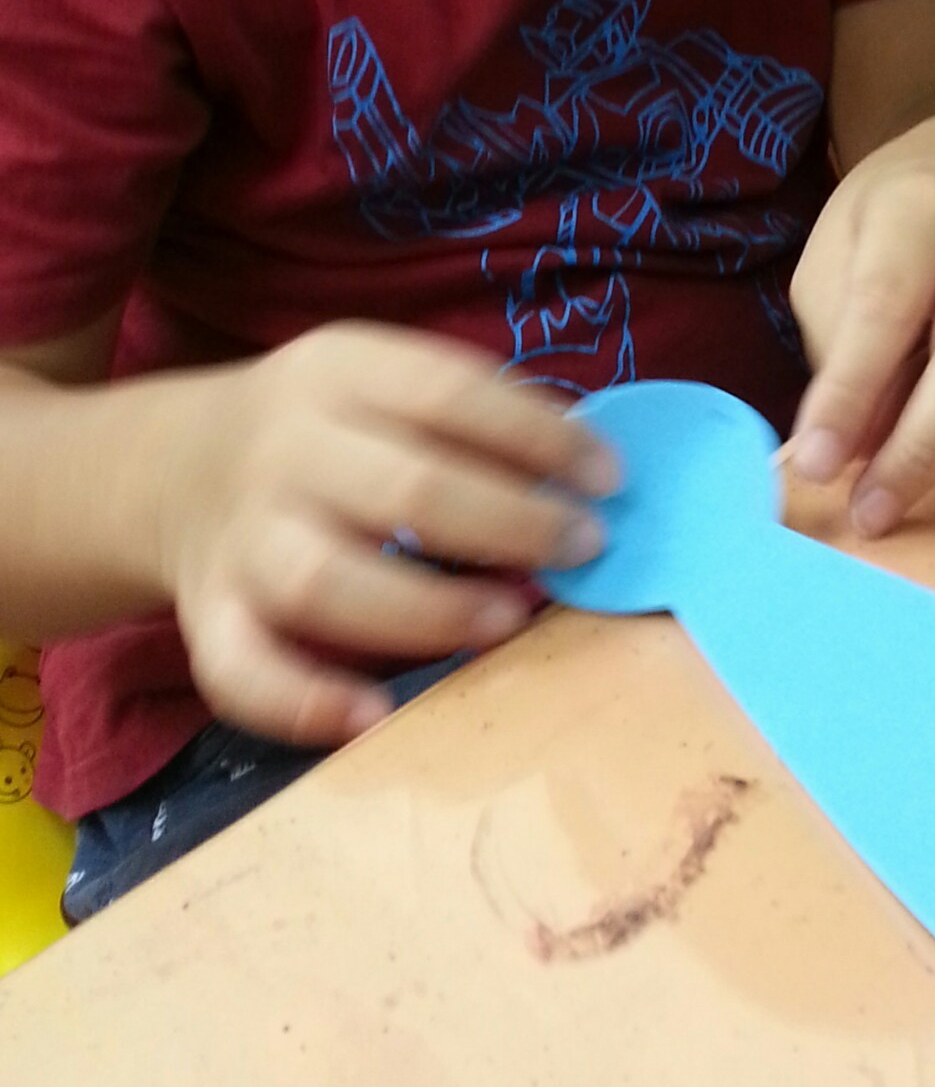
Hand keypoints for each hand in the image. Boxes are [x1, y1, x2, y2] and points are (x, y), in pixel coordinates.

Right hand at [157, 324, 617, 744]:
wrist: (174, 466)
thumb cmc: (325, 429)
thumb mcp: (380, 380)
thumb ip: (471, 412)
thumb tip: (588, 468)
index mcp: (335, 371)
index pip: (447, 391)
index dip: (538, 437)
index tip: (608, 478)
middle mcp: (283, 448)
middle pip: (403, 488)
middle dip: (511, 522)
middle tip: (584, 546)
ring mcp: (242, 538)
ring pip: (326, 582)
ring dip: (431, 610)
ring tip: (511, 619)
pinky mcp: (209, 617)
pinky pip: (243, 671)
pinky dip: (305, 704)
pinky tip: (376, 716)